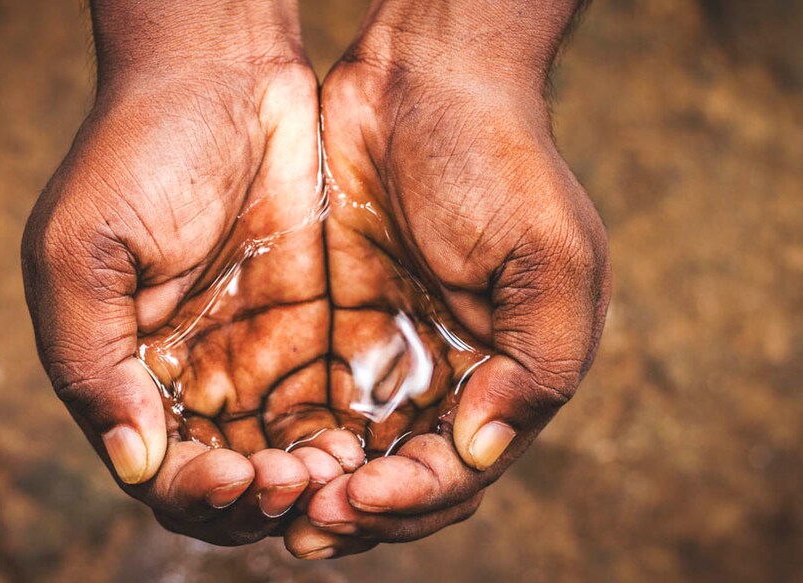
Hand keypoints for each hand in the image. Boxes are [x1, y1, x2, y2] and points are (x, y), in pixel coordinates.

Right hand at [21, 0, 361, 545]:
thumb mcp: (81, 251)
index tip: (236, 478)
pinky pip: (330, 405)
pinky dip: (344, 437)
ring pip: (283, 457)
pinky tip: (362, 439)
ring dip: (307, 483)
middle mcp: (192, 375)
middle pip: (227, 482)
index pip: (159, 472)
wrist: (223, 70)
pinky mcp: (313, 327)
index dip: (196, 494)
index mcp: (127, 370)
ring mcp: (255, 353)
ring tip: (335, 472)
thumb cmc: (137, 150)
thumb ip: (91, 363)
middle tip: (295, 483)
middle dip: (258, 501)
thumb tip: (133, 464)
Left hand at [287, 0, 609, 557]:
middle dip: (358, 511)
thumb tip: (479, 453)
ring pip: (348, 453)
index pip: (458, 472)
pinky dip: (284, 435)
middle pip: (399, 480)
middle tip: (306, 525)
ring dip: (314, 488)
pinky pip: (304, 400)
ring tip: (272, 501)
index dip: (413, 499)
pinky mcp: (331, 326)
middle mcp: (443, 380)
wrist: (422, 79)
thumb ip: (537, 365)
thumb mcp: (549, 258)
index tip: (361, 495)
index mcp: (503, 378)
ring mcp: (384, 355)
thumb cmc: (499, 161)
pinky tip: (253, 450)